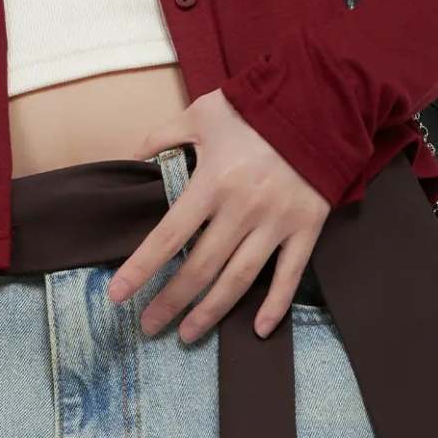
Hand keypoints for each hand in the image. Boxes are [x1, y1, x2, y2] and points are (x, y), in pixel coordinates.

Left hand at [108, 89, 331, 340]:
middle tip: (148, 326)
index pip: (168, 237)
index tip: (117, 295)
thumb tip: (130, 156)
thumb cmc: (256, 107)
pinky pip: (290, 275)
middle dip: (170, 301)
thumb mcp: (201, 112)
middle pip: (200, 268)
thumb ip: (162, 135)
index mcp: (212, 182)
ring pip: (239, 280)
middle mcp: (242, 209)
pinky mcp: (306, 228)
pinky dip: (275, 305)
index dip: (140, 269)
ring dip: (211, 312)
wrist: (319, 102)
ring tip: (187, 335)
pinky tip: (257, 330)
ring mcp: (276, 222)